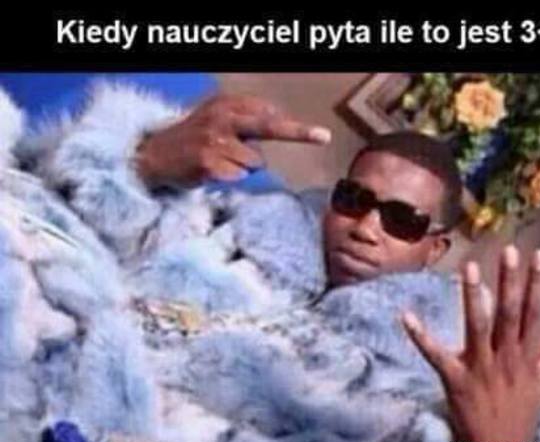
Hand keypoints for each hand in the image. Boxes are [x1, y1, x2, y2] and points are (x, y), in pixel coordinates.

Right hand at [136, 94, 330, 188]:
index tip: (320, 134)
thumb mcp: (216, 116)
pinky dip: (230, 177)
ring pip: (255, 162)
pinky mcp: (209, 164)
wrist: (154, 154)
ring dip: (243, 165)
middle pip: (268, 127)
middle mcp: (222, 119)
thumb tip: (277, 118)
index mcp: (226, 105)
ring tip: (220, 160)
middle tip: (323, 137)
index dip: (293, 126)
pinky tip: (212, 170)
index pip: (267, 113)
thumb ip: (245, 116)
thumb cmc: (192, 136)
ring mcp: (215, 142)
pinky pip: (238, 176)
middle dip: (298, 132)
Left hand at [402, 246, 539, 441]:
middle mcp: (504, 357)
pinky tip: (406, 315)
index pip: (533, 312)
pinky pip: (435, 355)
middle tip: (508, 251)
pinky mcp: (455, 379)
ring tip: (469, 268)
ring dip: (474, 297)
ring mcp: (480, 368)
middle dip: (509, 281)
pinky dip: (420, 336)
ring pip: (477, 326)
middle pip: (508, 313)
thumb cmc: (518, 411)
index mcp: (524, 355)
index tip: (536, 255)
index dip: (535, 283)